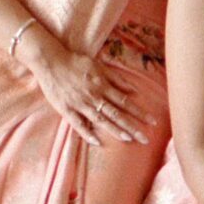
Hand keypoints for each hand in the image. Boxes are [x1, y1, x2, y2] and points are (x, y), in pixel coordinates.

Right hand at [22, 34, 155, 146]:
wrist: (51, 61)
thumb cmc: (76, 63)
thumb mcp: (99, 66)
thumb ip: (117, 79)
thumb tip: (134, 90)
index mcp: (102, 85)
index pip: (125, 102)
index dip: (139, 112)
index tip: (152, 122)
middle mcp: (94, 96)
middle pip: (116, 114)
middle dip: (132, 126)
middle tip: (145, 139)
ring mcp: (80, 104)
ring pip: (100, 120)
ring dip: (115, 130)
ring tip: (128, 140)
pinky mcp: (66, 109)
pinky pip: (78, 124)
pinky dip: (87, 133)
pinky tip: (97, 142)